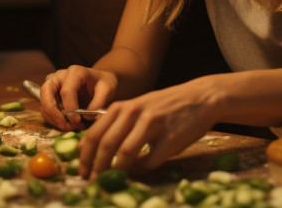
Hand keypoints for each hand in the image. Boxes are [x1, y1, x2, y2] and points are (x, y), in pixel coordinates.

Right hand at [39, 65, 116, 130]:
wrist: (100, 82)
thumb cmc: (104, 84)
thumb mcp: (108, 90)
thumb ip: (99, 102)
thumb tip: (87, 116)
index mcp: (75, 72)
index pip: (66, 91)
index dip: (70, 108)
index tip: (78, 121)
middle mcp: (60, 75)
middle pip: (46, 91)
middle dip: (53, 112)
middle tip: (65, 125)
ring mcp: (54, 85)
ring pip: (44, 102)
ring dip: (53, 118)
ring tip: (70, 127)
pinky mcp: (51, 95)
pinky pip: (46, 109)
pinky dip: (53, 120)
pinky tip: (67, 125)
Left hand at [76, 78, 217, 177]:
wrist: (200, 98)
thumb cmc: (164, 106)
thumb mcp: (135, 109)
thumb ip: (113, 124)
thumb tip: (85, 147)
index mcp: (122, 107)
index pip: (94, 134)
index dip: (84, 157)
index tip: (82, 172)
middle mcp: (134, 113)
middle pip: (106, 145)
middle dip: (96, 167)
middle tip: (93, 182)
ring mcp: (152, 124)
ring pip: (125, 154)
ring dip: (116, 172)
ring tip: (112, 182)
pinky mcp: (169, 138)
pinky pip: (149, 161)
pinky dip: (140, 170)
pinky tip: (139, 171)